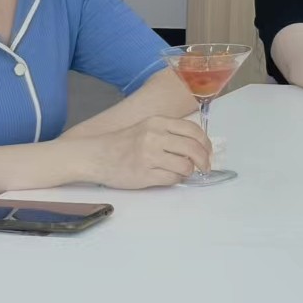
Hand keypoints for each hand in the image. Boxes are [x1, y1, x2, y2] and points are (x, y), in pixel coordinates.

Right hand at [76, 115, 210, 188]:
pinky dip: (175, 180)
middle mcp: (154, 136)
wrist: (94, 155)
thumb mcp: (147, 127)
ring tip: (182, 172)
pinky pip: (171, 179)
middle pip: (193, 148)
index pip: (193, 130)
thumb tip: (197, 146)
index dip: (205, 142)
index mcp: (158, 122)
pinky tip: (169, 177)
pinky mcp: (143, 174)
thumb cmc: (122, 143)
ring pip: (185, 166)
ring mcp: (149, 156)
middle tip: (205, 167)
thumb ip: (169, 133)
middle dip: (204, 160)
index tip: (208, 151)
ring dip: (189, 171)